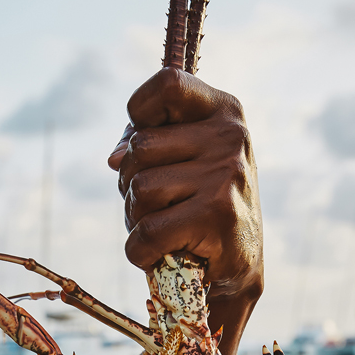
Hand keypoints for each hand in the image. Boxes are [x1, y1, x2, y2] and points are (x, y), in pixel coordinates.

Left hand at [108, 68, 262, 354]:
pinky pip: (147, 231)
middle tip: (157, 205)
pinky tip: (158, 255)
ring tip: (164, 228)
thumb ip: (151, 143)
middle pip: (139, 148)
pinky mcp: (216, 217)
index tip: (144, 143)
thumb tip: (115, 157)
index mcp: (225, 111)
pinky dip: (139, 251)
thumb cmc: (202, 207)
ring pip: (140, 190)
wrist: (238, 270)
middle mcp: (230, 137)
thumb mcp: (186, 159)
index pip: (167, 84)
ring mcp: (226, 176)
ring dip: (137, 218)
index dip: (139, 112)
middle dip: (131, 183)